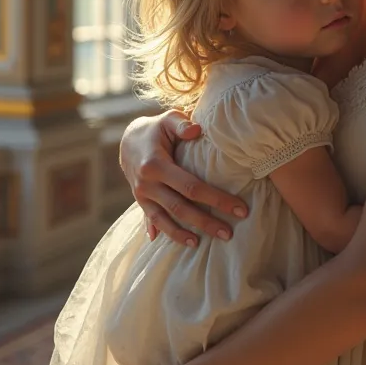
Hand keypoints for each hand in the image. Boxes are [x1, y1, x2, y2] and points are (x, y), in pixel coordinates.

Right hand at [120, 111, 248, 245]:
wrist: (127, 140)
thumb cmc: (156, 129)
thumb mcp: (168, 119)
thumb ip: (182, 123)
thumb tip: (197, 130)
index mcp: (156, 165)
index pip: (191, 187)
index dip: (216, 199)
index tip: (238, 208)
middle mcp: (147, 184)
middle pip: (180, 208)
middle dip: (205, 222)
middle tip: (228, 234)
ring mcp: (142, 195)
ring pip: (164, 220)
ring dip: (181, 235)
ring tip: (200, 245)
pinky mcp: (140, 201)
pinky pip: (152, 220)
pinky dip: (162, 232)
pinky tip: (173, 243)